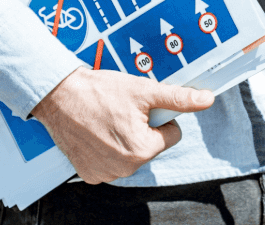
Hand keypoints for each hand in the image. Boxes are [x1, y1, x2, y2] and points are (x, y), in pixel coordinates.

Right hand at [29, 68, 214, 183]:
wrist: (58, 96)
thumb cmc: (98, 92)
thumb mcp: (144, 90)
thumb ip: (177, 98)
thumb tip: (206, 100)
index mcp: (143, 150)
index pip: (172, 135)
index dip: (160, 117)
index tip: (140, 108)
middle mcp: (125, 168)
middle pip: (151, 146)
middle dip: (142, 128)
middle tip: (122, 111)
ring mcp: (105, 173)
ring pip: (131, 155)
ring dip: (124, 139)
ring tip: (108, 120)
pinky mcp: (89, 174)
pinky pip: (110, 162)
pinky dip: (106, 149)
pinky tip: (96, 132)